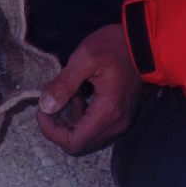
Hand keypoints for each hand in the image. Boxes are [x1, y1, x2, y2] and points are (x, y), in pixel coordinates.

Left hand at [36, 24, 145, 155]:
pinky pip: (96, 129)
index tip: (41, 110)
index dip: (52, 131)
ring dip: (70, 124)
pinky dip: (82, 120)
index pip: (74, 141)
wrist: (144, 42)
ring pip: (87, 138)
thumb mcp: (85, 58)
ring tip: (65, 97)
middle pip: (80, 144)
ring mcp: (121, 122)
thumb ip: (64, 84)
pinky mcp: (121, 116)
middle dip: (58, 129)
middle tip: (48, 105)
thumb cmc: (115, 46)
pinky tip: (79, 98)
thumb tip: (45, 106)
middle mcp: (116, 124)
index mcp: (107, 112)